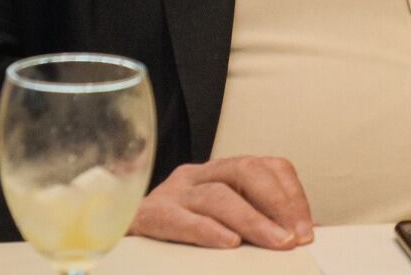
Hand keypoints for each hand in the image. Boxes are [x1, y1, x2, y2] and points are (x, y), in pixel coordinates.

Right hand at [130, 156, 313, 248]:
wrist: (103, 228)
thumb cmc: (176, 229)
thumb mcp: (218, 219)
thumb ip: (254, 220)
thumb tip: (300, 235)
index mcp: (221, 172)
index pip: (267, 166)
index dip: (292, 194)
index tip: (307, 228)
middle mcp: (198, 175)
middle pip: (246, 172)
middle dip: (278, 203)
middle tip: (296, 237)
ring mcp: (172, 192)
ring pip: (218, 196)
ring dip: (253, 220)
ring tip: (276, 243)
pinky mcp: (146, 216)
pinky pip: (180, 219)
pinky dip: (207, 230)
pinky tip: (229, 243)